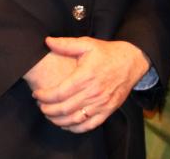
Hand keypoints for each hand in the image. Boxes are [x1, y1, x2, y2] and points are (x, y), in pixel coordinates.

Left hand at [32, 37, 150, 132]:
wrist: (133, 61)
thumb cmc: (108, 53)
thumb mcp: (88, 44)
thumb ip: (66, 44)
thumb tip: (48, 41)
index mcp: (86, 76)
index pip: (59, 93)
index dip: (44, 96)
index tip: (37, 94)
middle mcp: (94, 92)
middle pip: (64, 108)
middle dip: (47, 109)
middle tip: (40, 106)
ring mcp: (102, 103)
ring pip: (74, 119)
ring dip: (57, 120)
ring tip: (50, 114)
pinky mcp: (108, 110)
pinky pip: (88, 125)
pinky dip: (75, 128)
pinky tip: (66, 124)